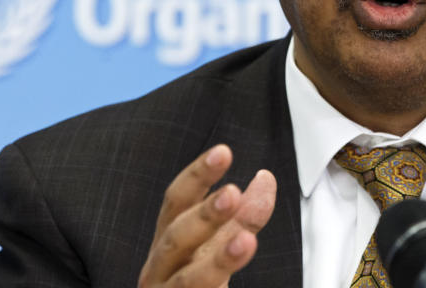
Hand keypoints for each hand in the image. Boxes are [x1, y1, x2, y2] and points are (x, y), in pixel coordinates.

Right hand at [138, 145, 276, 287]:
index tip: (223, 152)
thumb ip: (243, 214)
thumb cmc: (195, 279)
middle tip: (232, 193)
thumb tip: (265, 177)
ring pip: (187, 280)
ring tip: (246, 242)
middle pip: (176, 237)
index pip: (178, 200)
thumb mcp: (220, 243)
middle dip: (204, 215)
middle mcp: (160, 265)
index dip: (198, 176)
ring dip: (218, 260)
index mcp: (169, 237)